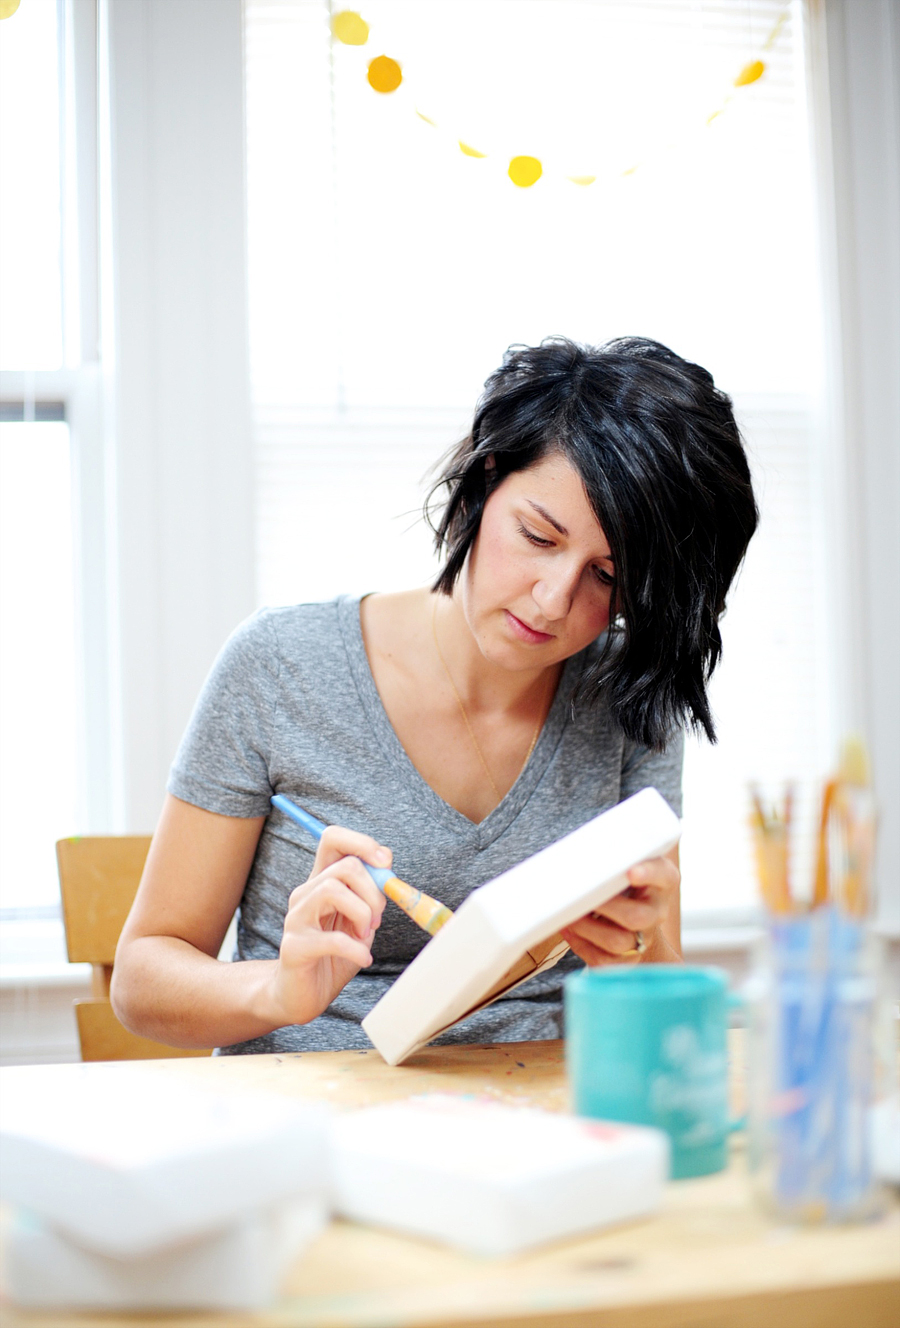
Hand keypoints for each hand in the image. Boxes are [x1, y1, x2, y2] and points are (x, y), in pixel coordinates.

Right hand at [264, 827, 388, 1027]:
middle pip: (344, 866)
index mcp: (321, 881)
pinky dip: (356, 949)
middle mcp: (305, 894)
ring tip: (365, 936)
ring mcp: (296, 919)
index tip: (385, 865)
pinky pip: (331, 938)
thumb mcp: (359, 919)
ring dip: (362, 914)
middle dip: (373, 892)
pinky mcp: (294, 947)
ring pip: (333, 890)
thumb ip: (370, 893)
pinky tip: (363, 959)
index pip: (332, 838)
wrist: (301, 995)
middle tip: (376, 920)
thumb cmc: (333, 955)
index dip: (362, 842)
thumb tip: (386, 862)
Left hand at [560, 851, 680, 966]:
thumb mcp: (626, 861)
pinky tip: (568, 929)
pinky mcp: (628, 957)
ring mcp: (645, 936)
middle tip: (583, 895)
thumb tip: (582, 853)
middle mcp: (657, 910)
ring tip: (569, 915)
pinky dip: (581, 944)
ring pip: (618, 941)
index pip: (663, 875)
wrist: (633, 913)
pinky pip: (604, 959)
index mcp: (663, 880)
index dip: (648, 874)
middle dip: (606, 907)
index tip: (630, 872)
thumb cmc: (624, 879)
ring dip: (588, 928)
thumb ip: (615, 854)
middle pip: (637, 916)